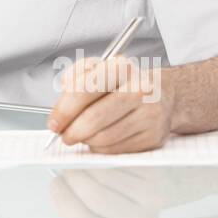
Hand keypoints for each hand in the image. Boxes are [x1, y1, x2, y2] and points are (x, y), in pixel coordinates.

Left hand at [47, 55, 174, 153]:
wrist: (162, 94)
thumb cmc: (124, 83)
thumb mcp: (98, 68)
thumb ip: (76, 76)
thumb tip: (63, 96)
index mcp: (121, 67)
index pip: (84, 90)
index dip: (64, 110)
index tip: (54, 122)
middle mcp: (139, 89)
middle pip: (94, 118)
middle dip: (72, 131)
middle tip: (64, 135)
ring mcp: (149, 114)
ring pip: (104, 137)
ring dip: (86, 140)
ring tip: (82, 134)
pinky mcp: (153, 136)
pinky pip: (116, 149)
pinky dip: (101, 148)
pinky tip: (99, 139)